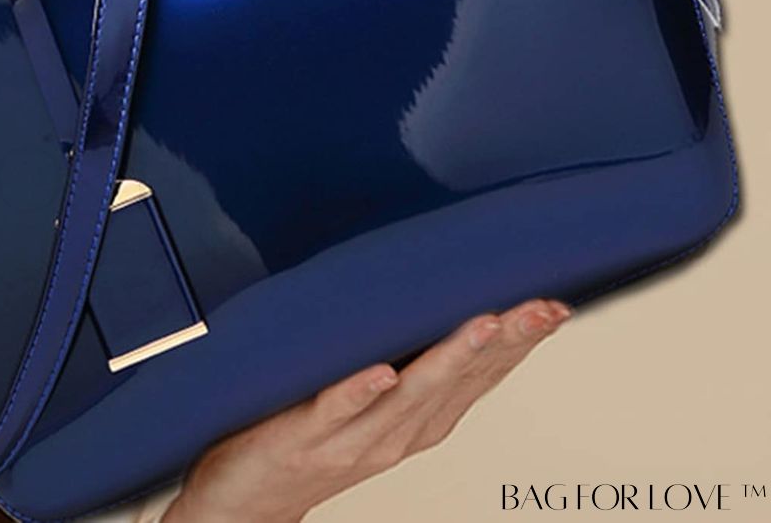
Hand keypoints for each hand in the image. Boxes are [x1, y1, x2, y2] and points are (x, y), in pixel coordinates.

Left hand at [165, 298, 573, 522]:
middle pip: (457, 383)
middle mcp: (395, 433)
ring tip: (485, 322)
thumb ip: (409, 360)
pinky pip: (336, 410)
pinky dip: (361, 390)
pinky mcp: (304, 435)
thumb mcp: (373, 401)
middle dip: (503, 344)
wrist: (243, 500)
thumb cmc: (308, 440)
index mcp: (415, 422)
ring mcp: (352, 438)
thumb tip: (439, 299)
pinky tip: (383, 371)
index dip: (520, 345)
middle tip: (539, 307)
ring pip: (409, 395)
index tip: (555, 307)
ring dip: (450, 359)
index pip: (480, 378)